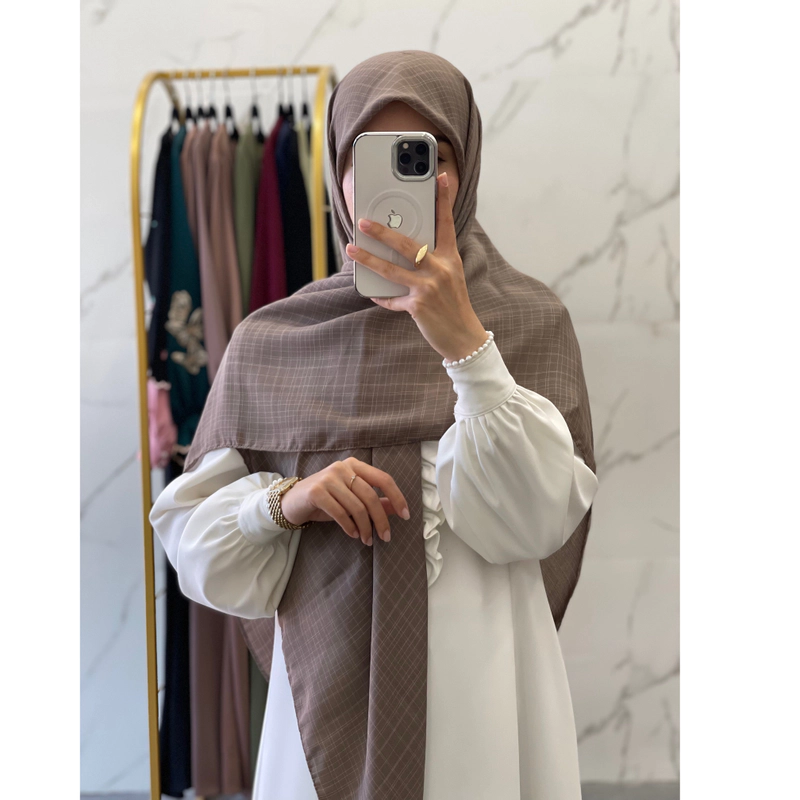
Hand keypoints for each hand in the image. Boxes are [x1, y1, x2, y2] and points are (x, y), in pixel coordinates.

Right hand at [279, 457, 410, 546]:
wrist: (293, 501)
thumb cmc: (326, 500)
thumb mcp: (351, 499)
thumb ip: (374, 500)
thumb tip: (396, 508)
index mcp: (354, 465)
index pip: (383, 478)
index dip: (397, 497)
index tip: (405, 515)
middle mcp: (342, 467)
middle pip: (371, 496)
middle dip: (381, 519)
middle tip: (386, 537)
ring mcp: (328, 478)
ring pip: (356, 506)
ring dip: (365, 527)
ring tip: (367, 539)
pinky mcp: (316, 491)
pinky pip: (340, 513)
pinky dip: (350, 527)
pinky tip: (354, 534)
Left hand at [345, 172, 488, 362]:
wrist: (464, 338)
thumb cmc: (454, 305)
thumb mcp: (451, 277)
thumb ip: (433, 261)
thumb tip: (406, 249)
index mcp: (451, 259)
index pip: (446, 224)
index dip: (443, 199)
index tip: (441, 177)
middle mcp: (440, 270)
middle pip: (407, 245)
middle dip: (382, 232)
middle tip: (363, 221)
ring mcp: (429, 288)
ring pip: (391, 269)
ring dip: (368, 258)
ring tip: (352, 248)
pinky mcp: (418, 306)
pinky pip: (392, 299)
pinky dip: (380, 296)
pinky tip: (371, 291)